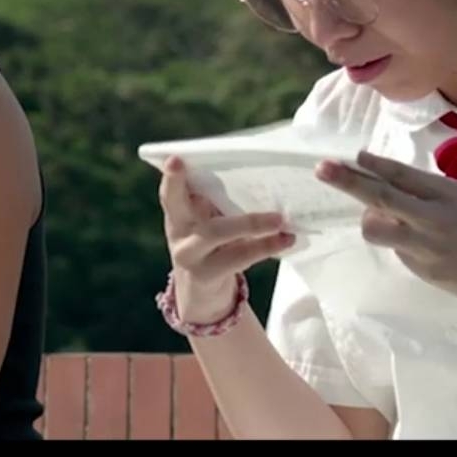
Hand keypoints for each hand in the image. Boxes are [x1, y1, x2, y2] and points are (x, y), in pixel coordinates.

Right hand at [159, 157, 294, 320]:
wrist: (201, 296)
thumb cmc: (210, 246)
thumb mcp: (205, 223)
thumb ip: (216, 203)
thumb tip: (260, 176)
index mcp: (177, 212)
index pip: (171, 189)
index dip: (172, 176)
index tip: (176, 159)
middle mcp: (177, 230)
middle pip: (177, 204)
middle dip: (182, 185)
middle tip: (191, 170)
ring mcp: (188, 253)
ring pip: (217, 232)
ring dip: (251, 223)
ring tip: (279, 219)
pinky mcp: (207, 274)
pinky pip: (238, 257)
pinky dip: (265, 246)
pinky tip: (286, 239)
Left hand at [315, 151, 456, 318]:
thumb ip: (430, 194)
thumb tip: (389, 184)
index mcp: (447, 192)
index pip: (400, 174)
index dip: (373, 165)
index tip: (353, 156)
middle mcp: (434, 215)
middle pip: (380, 196)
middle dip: (348, 181)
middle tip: (322, 169)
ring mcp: (427, 245)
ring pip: (377, 229)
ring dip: (369, 222)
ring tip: (378, 221)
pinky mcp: (424, 269)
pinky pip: (398, 251)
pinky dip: (400, 245)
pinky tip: (424, 249)